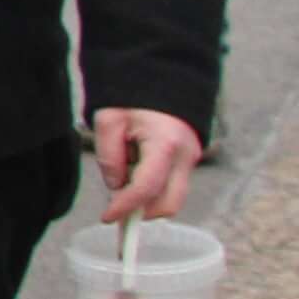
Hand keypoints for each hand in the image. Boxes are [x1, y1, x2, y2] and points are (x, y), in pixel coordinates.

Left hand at [91, 106, 203, 221]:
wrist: (165, 80)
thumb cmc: (134, 97)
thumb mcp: (109, 120)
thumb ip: (109, 156)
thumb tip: (116, 187)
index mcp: (165, 144)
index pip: (146, 188)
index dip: (125, 207)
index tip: (107, 217)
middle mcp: (185, 156)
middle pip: (168, 204)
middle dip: (141, 212)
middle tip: (115, 208)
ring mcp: (191, 161)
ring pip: (171, 199)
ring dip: (146, 199)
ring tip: (124, 176)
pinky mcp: (188, 163)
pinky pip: (171, 187)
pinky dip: (152, 190)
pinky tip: (134, 174)